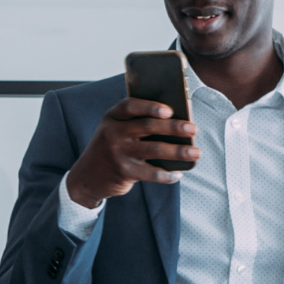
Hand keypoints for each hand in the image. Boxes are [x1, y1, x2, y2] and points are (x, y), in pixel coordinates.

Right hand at [64, 98, 197, 209]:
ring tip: (196, 152)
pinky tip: (178, 174)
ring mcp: (118, 153)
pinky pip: (151, 173)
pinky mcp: (123, 172)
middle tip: (193, 129)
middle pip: (148, 126)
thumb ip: (137, 121)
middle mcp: (113, 133)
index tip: (170, 110)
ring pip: (154, 149)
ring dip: (178, 151)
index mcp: (112, 117)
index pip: (130, 106)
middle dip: (174, 127)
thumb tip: (177, 118)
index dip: (151, 106)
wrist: (87, 177)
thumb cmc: (111, 148)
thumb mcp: (115, 129)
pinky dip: (167, 175)